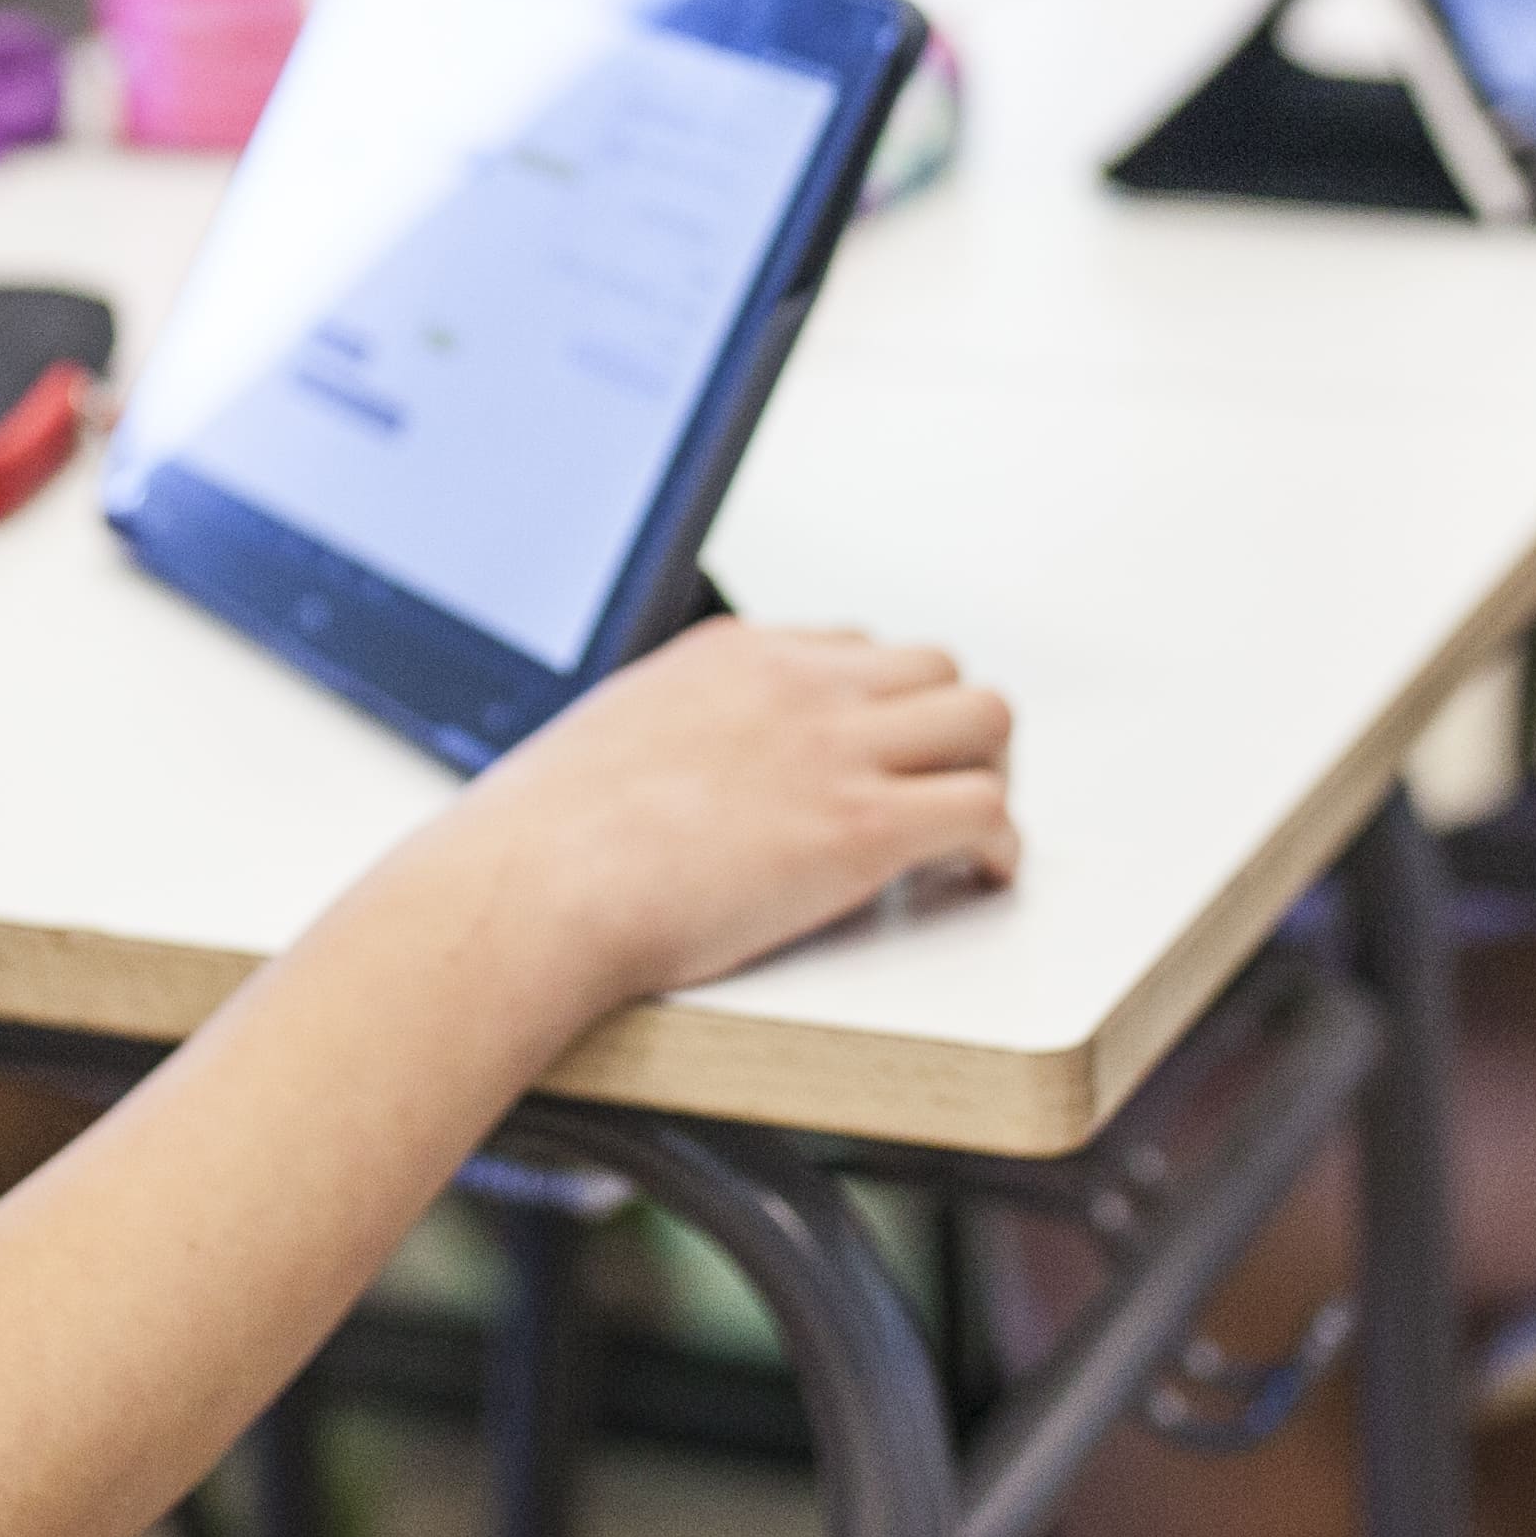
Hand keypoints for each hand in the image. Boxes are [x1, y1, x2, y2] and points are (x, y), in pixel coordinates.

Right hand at [441, 617, 1019, 1008]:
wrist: (533, 889)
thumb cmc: (545, 840)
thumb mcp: (609, 738)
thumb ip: (668, 735)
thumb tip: (672, 776)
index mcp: (731, 655)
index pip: (850, 647)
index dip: (875, 708)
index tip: (874, 754)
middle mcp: (797, 684)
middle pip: (937, 668)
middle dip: (948, 730)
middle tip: (939, 790)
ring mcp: (835, 749)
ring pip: (985, 718)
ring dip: (988, 772)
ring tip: (971, 830)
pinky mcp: (862, 828)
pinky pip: (985, 809)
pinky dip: (1001, 845)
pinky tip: (983, 874)